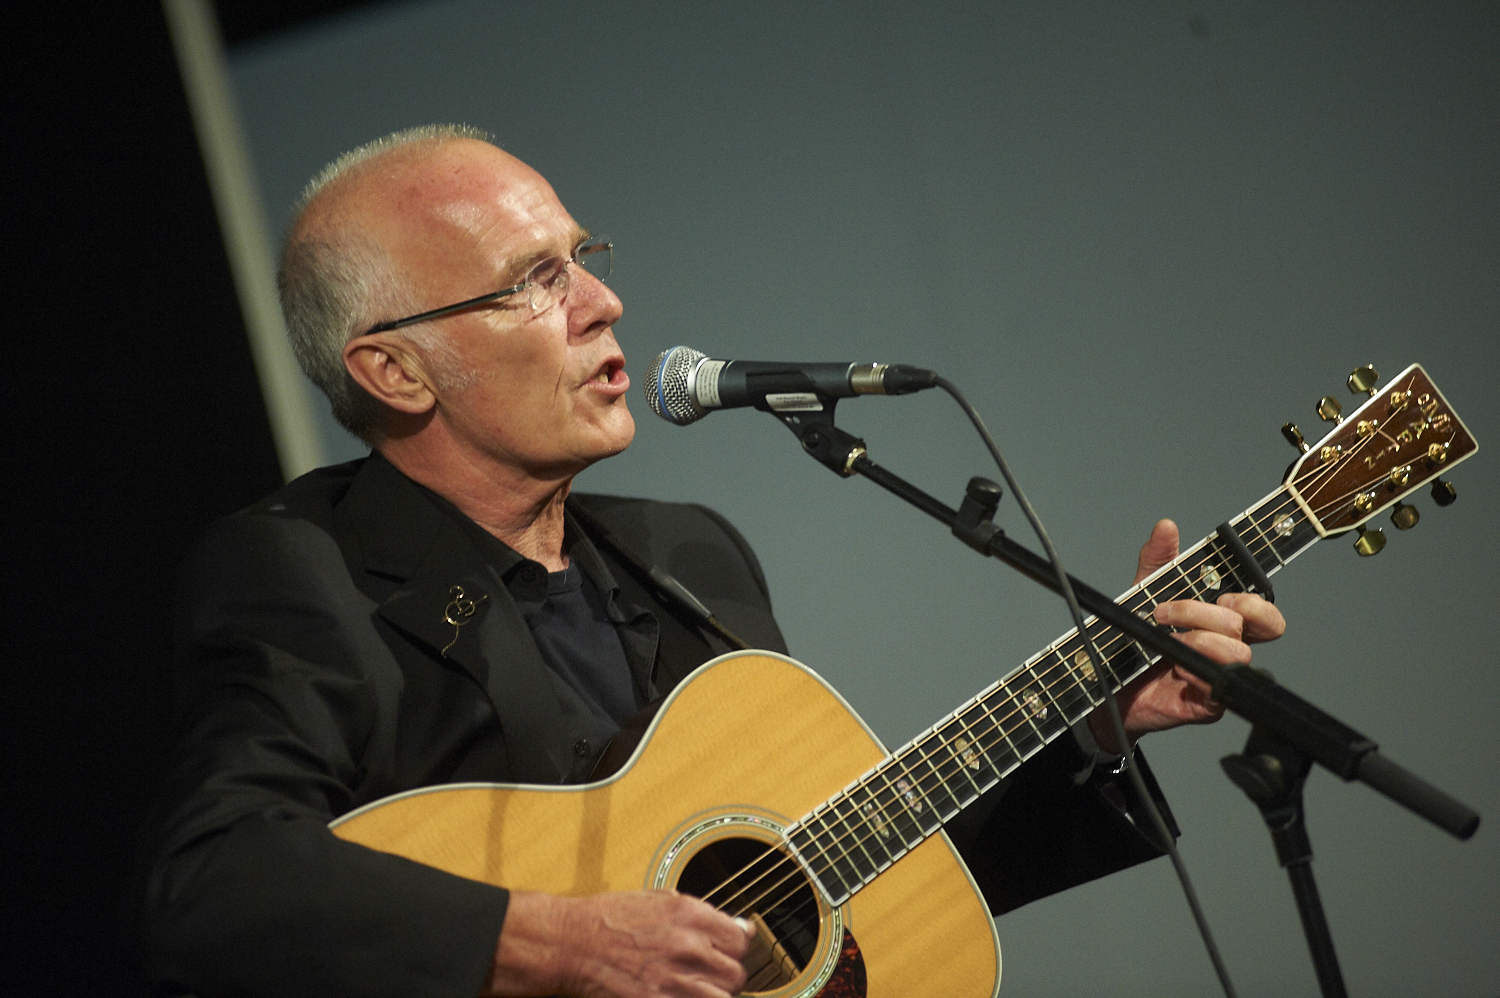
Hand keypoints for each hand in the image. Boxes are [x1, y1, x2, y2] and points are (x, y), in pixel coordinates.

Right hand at [485, 889, 752, 997]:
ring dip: (711, 996)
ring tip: (693, 990)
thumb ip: (700, 914)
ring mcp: (672, 980)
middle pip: (736, 974)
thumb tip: (737, 926)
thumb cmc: (607, 919)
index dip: (733, 949)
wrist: (569, 942)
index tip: (724, 953)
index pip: (741, 940)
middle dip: (724, 977)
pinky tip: (676, 996)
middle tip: (706, 976)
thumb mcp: (657, 900)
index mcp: (689, 914)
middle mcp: (686, 946)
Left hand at [1088, 519, 1285, 753]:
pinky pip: (1217, 686)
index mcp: (1220, 620)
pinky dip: (1194, 671)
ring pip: (1238, 653)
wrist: (1105, 682)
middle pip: (1252, 626)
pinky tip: (1173, 666)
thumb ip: (1158, 559)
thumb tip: (1167, 527)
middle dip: (1208, 613)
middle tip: (1168, 612)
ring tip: (1164, 637)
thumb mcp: (1143, 592)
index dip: (1254, 604)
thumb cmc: (1132, 639)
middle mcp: (1226, 648)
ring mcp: (1218, 675)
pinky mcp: (1206, 703)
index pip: (1262, 613)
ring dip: (1199, 638)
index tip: (1224, 596)